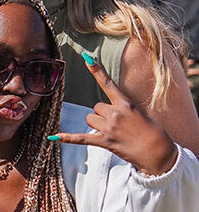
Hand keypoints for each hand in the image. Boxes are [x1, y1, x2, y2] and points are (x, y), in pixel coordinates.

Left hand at [51, 53, 178, 175]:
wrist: (159, 152)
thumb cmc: (152, 132)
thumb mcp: (141, 114)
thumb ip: (124, 108)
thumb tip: (110, 109)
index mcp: (126, 104)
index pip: (108, 84)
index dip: (97, 71)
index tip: (87, 59)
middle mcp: (116, 113)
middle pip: (96, 107)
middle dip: (103, 114)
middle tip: (118, 125)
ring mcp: (109, 128)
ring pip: (90, 119)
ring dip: (97, 125)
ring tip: (113, 133)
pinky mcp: (104, 141)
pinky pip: (80, 138)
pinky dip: (67, 138)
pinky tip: (53, 137)